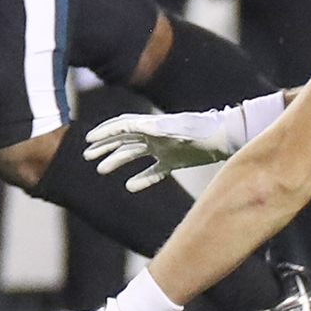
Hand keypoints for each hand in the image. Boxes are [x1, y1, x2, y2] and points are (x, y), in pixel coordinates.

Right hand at [86, 109, 238, 190]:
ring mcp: (164, 148)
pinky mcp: (174, 161)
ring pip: (134, 154)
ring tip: (101, 170)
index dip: (104, 133)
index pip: (123, 127)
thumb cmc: (202, 130)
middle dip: (105, 146)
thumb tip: (140, 125)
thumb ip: (161, 129)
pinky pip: (153, 171)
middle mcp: (155, 135)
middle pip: (124, 139)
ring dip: (117, 160)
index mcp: (152, 125)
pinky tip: (130, 186)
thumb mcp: (179, 129)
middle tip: (87, 156)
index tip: (88, 140)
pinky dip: (142, 178)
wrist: (224, 138)